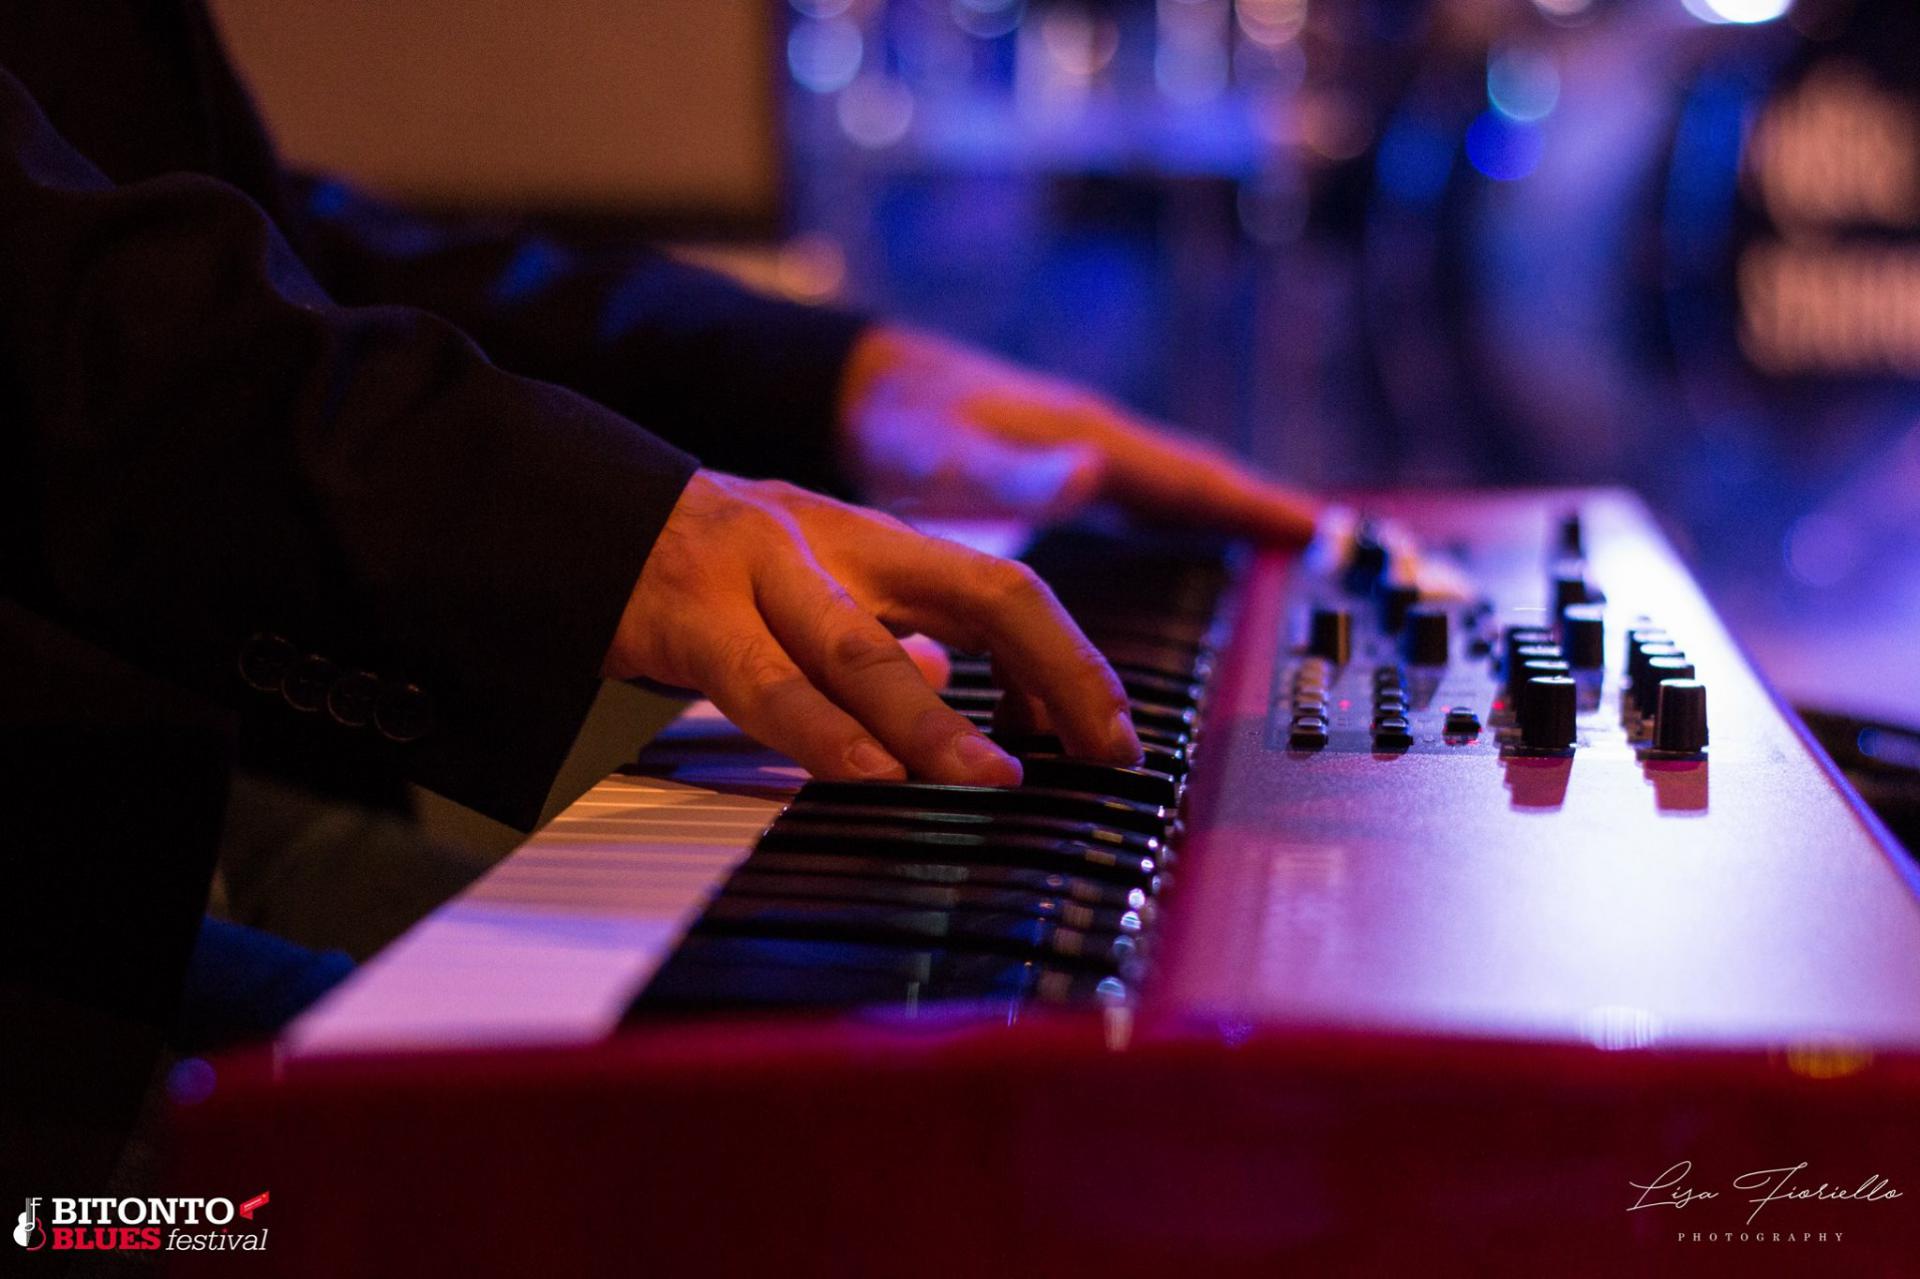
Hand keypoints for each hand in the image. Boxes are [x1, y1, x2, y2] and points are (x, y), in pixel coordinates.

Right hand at [604, 471, 1140, 782]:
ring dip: (938, 725)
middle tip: (1105, 751)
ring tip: (994, 781)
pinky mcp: (684, 615)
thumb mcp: (798, 586)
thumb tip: (947, 689)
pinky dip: (823, 735)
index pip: (1001, 585)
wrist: (558, 508)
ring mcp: (759, 573)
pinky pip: (765, 684)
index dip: (1070, 658)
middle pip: (979, 591)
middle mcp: (832, 542)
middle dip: (1059, 672)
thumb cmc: (690, 566)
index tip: (1111, 732)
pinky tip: (868, 776)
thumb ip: (875, 633)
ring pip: (866, 649)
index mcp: (868, 540)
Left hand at [839, 325, 1319, 540]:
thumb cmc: (901, 424)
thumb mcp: (949, 458)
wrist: (857, 389)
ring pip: (1169, 488)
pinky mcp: (1054, 471)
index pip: (1190, 476)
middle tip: (1327, 540)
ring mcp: (1078, 453)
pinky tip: (1180, 539)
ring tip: (1280, 544)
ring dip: (1223, 513)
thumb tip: (1097, 475)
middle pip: (1196, 479)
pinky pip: (1134, 498)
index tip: (1320, 529)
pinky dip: (1173, 518)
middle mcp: (1095, 442)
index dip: (1254, 505)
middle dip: (1259, 508)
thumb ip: (1016, 475)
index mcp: (1088, 439)